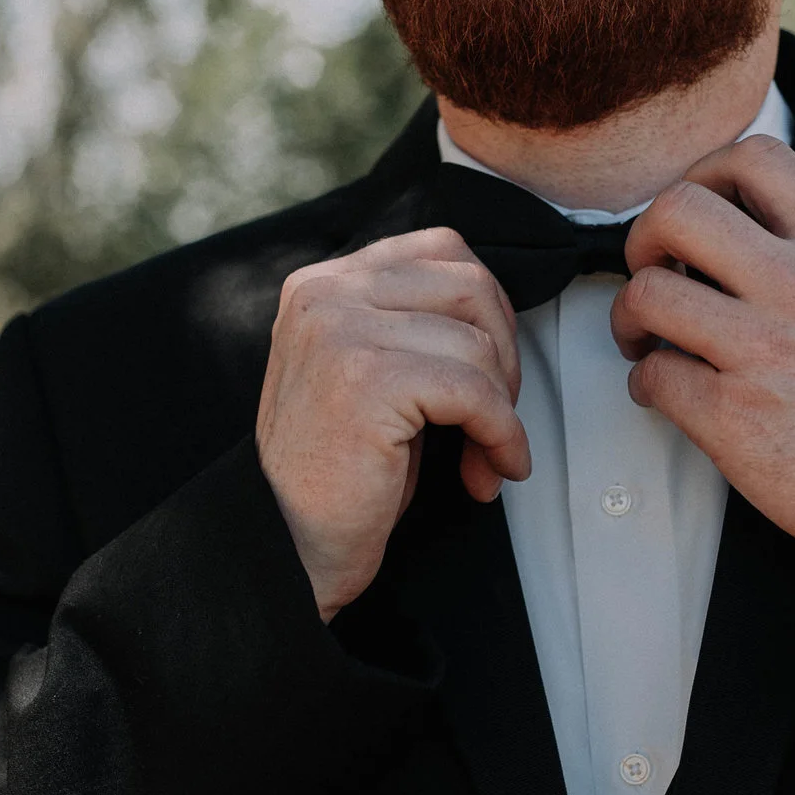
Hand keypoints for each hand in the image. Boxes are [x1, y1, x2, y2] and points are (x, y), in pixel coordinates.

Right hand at [257, 227, 531, 620]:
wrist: (289, 545)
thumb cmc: (338, 471)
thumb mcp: (370, 370)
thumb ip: (412, 324)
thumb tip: (500, 313)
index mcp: (323, 283)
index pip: (442, 249)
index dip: (488, 311)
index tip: (491, 370)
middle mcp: (325, 294)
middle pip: (470, 285)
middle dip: (505, 356)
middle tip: (496, 417)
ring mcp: (341, 331)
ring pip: (478, 344)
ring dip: (502, 409)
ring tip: (485, 456)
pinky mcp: (366, 380)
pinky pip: (474, 392)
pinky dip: (501, 436)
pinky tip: (488, 471)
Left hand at [610, 138, 794, 595]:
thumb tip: (748, 234)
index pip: (756, 157)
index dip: (702, 174)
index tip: (696, 216)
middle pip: (677, 210)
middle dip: (643, 240)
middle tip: (652, 273)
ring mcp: (763, 350)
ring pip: (647, 293)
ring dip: (629, 317)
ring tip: (647, 339)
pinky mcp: (733, 416)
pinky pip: (651, 375)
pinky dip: (645, 384)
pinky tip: (667, 393)